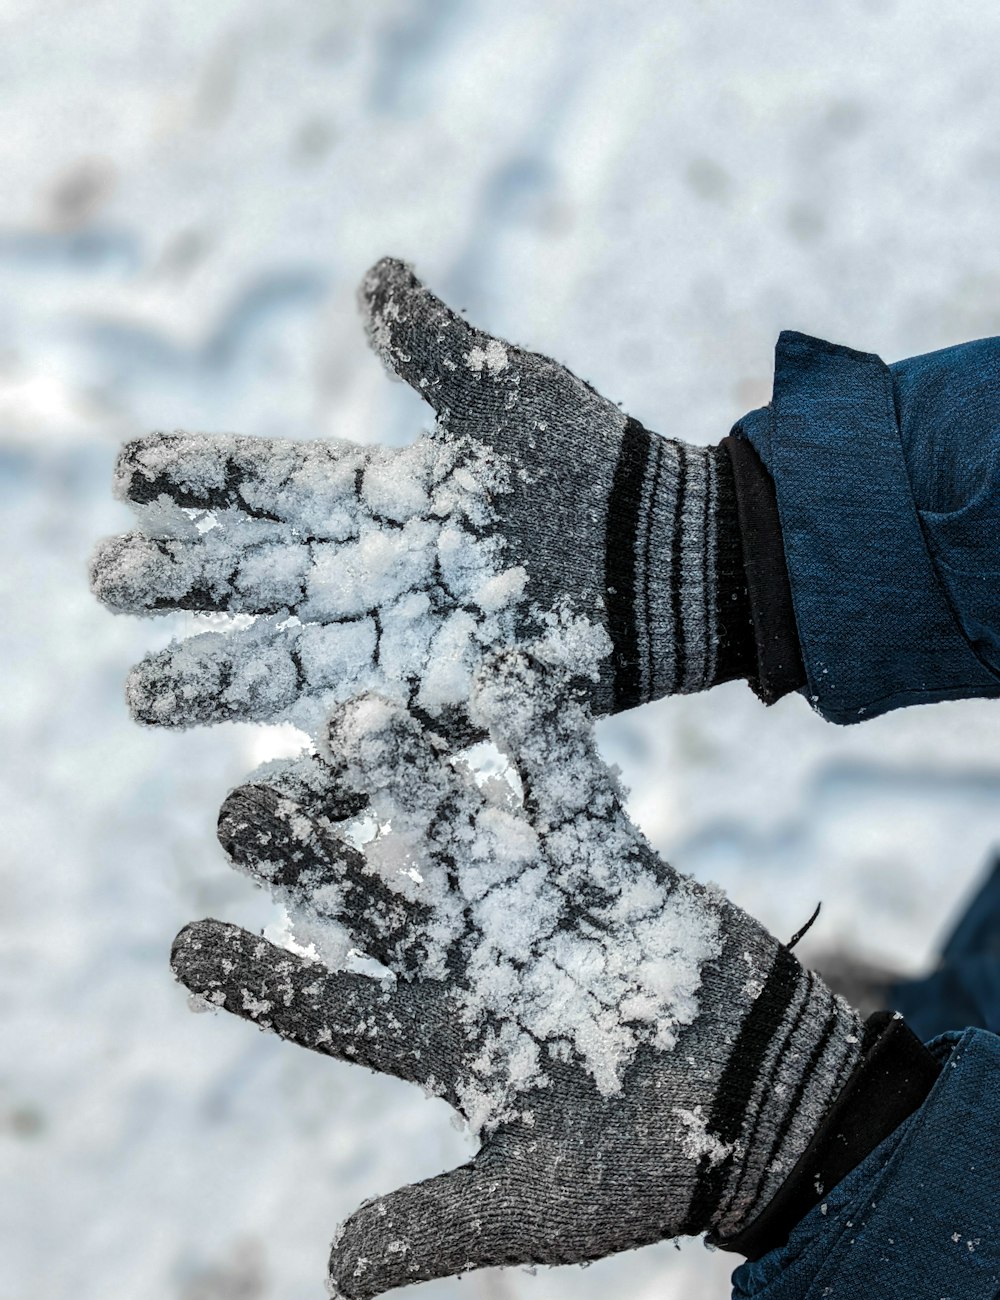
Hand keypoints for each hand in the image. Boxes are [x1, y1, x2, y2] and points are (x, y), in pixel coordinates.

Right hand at [91, 259, 745, 735]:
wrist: (666, 555)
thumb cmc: (592, 465)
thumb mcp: (511, 392)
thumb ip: (436, 345)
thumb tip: (372, 275)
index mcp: (380, 494)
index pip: (272, 483)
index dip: (203, 476)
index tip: (129, 472)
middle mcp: (374, 574)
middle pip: (259, 578)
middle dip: (183, 580)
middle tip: (107, 579)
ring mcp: (403, 646)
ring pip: (292, 664)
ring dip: (219, 678)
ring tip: (141, 693)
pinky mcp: (446, 707)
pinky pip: (373, 741)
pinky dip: (324, 771)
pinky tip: (263, 798)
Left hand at [171, 652, 862, 1299]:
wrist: (764, 1113)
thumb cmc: (646, 1169)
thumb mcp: (535, 1202)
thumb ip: (439, 1222)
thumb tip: (332, 1274)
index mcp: (444, 1039)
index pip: (331, 1005)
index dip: (261, 975)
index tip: (184, 942)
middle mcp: (477, 961)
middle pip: (376, 899)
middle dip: (314, 856)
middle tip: (240, 806)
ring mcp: (542, 908)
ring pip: (461, 834)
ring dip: (411, 784)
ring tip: (353, 721)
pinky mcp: (616, 871)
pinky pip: (575, 804)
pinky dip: (547, 751)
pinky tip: (505, 681)